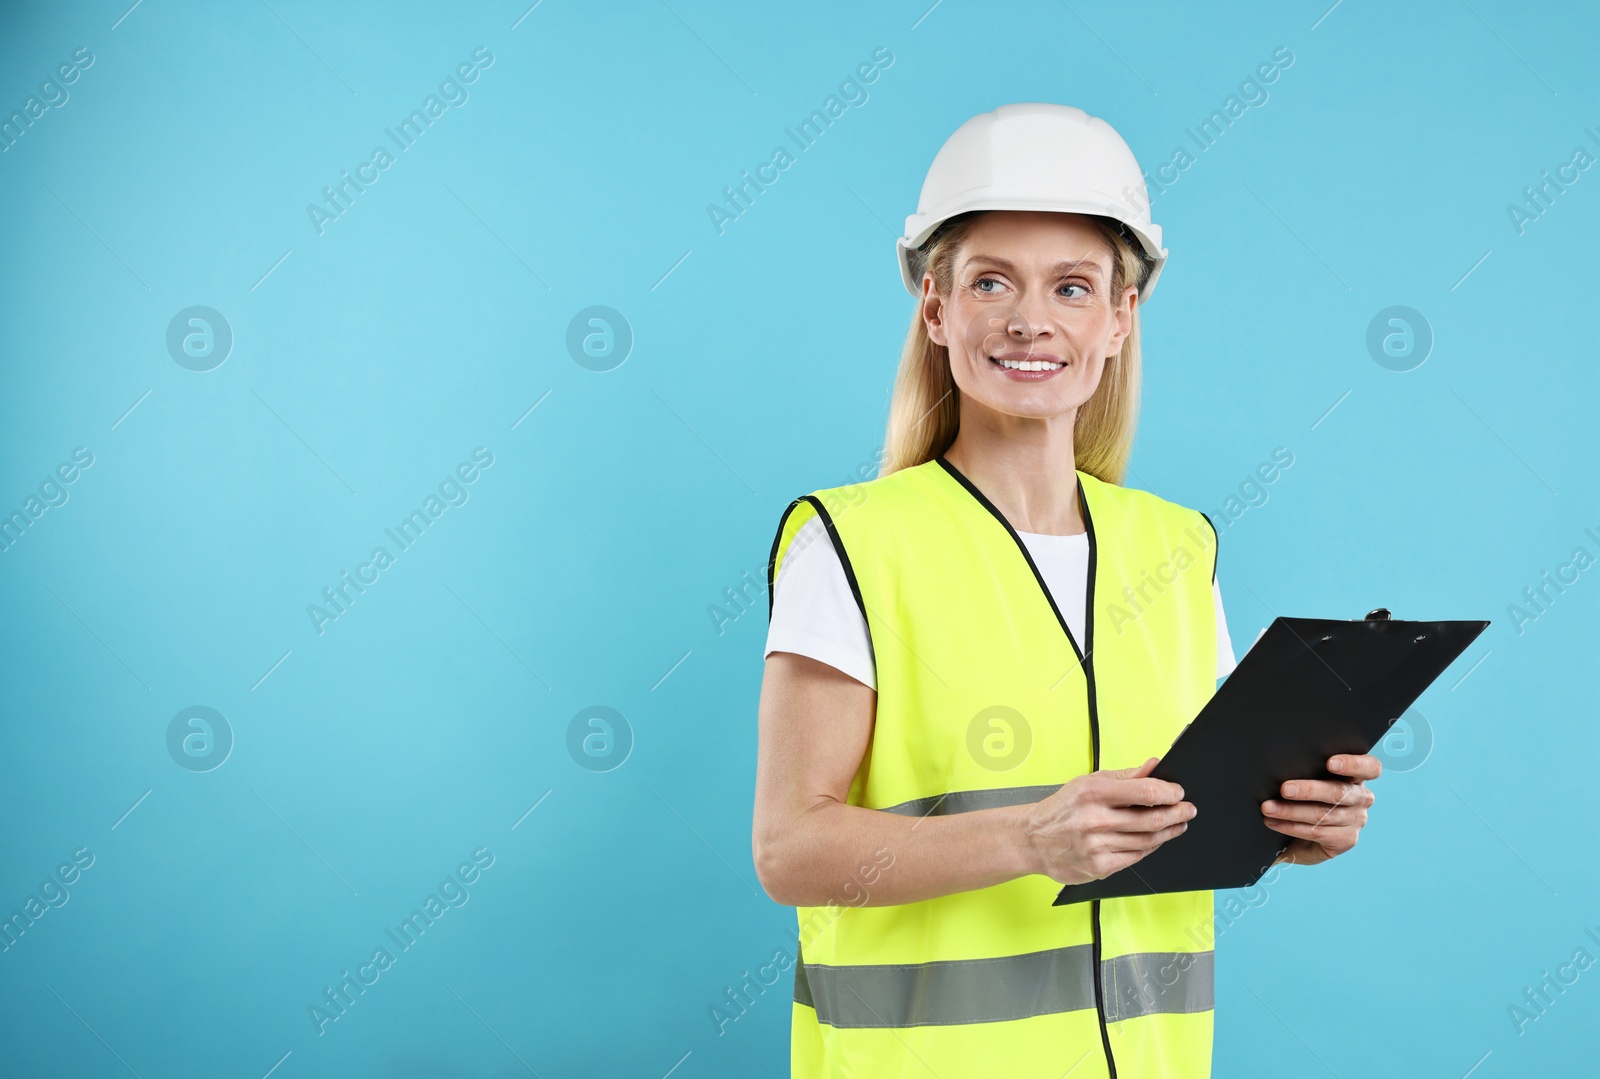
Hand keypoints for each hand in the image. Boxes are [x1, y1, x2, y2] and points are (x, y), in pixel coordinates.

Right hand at [1023, 756, 1196, 884]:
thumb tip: (1154, 765)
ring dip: (1168, 832)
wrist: (1033, 839)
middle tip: (1188, 810)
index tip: (1178, 792)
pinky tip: (1155, 839)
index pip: (1145, 792)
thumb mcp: (1088, 782)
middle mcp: (1095, 820)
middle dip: (1177, 814)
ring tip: (1178, 825)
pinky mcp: (1099, 867)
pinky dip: (1149, 847)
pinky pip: (1135, 857)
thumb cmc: (1062, 808)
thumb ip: (1125, 776)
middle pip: (1151, 820)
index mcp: (1093, 793)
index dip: (1169, 793)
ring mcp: (1097, 846)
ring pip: (1147, 840)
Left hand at [1262, 754, 1379, 866]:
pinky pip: (1316, 832)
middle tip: (1285, 789)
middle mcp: (1361, 798)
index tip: (1331, 762)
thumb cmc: (1302, 797)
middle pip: (1340, 792)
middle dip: (1309, 790)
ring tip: (1268, 807)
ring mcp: (1356, 820)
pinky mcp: (1346, 840)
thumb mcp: (1307, 779)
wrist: (1300, 834)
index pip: (1369, 767)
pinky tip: (1273, 822)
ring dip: (1291, 811)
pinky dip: (1291, 826)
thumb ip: (1305, 769)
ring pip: (1323, 814)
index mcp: (1356, 776)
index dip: (1353, 764)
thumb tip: (1277, 762)